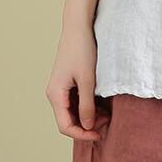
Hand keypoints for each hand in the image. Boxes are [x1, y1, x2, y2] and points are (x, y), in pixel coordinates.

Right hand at [45, 23, 108, 140]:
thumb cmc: (82, 51)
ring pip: (72, 111)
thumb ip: (87, 105)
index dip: (82, 134)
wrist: (78, 27)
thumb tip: (87, 126)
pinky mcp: (67, 82)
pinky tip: (101, 105)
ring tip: (107, 115)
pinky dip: (87, 106)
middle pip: (68, 120)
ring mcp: (60, 88)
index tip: (100, 134)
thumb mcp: (88, 80)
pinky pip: (75, 101)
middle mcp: (54, 94)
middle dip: (87, 126)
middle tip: (107, 124)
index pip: (65, 126)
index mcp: (55, 95)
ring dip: (88, 116)